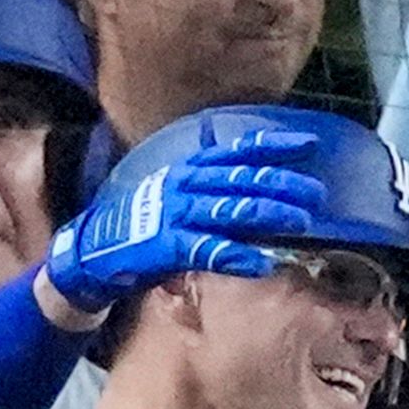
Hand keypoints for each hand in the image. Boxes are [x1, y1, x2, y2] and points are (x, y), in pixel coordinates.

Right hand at [44, 122, 324, 312]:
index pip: (236, 151)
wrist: (91, 252)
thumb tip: (260, 191)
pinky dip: (236, 256)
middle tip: (317, 193)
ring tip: (301, 221)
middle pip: (240, 179)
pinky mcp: (164, 246)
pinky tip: (262, 263)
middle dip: (282, 184)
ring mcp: (173, 215)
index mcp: (187, 170)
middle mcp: (183, 185)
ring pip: (229, 210)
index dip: (273, 146)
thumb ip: (212, 191)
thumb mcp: (176, 196)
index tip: (309, 145)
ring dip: (268, 215)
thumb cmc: (142, 226)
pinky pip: (206, 250)